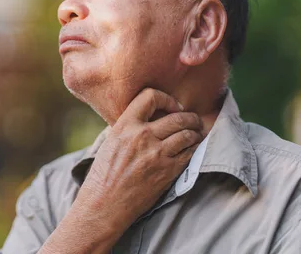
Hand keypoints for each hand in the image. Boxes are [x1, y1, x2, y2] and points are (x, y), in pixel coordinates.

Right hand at [76, 88, 203, 229]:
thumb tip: (145, 117)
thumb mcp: (111, 142)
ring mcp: (156, 154)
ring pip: (187, 134)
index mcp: (125, 126)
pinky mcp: (167, 171)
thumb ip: (128, 127)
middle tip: (193, 120)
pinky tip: (193, 148)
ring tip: (196, 133)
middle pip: (177, 116)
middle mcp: (142, 136)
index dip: (166, 98)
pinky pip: (189, 153)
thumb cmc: (103, 174)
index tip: (172, 106)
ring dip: (195, 132)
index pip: (150, 97)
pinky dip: (195, 148)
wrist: (105, 204)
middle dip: (189, 117)